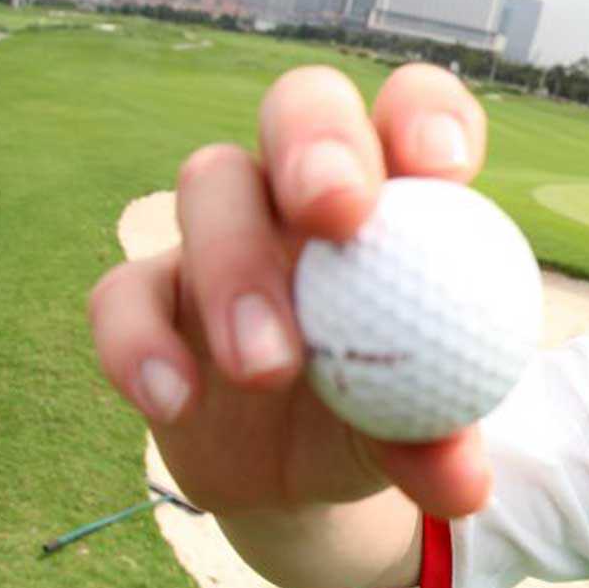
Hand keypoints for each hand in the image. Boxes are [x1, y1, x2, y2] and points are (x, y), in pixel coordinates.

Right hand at [89, 64, 491, 519]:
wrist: (303, 480)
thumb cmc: (388, 424)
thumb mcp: (424, 440)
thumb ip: (441, 445)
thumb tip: (464, 480)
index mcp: (399, 195)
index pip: (415, 113)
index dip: (427, 114)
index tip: (442, 167)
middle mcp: (304, 188)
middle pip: (302, 107)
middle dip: (317, 140)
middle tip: (337, 213)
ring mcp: (222, 229)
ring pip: (208, 183)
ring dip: (236, 265)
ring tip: (270, 368)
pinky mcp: (150, 290)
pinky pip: (124, 292)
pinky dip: (143, 345)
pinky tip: (177, 401)